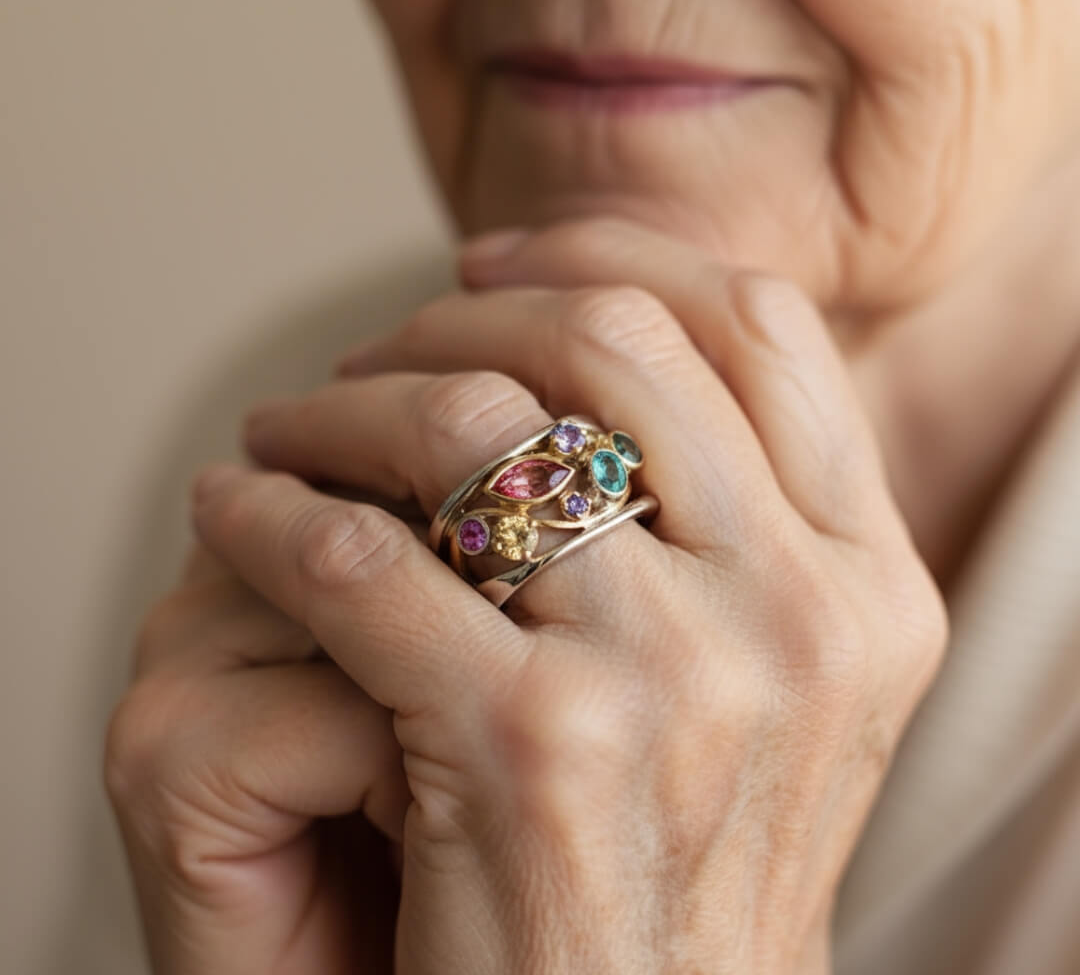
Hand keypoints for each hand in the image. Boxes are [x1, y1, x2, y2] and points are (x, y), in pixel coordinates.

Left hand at [121, 215, 947, 973]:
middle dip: (459, 318)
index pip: (758, 323)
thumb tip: (591, 333)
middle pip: (611, 344)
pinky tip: (234, 512)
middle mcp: (801, 616)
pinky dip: (270, 515)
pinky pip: (358, 560)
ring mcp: (676, 679)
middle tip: (372, 356)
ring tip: (289, 429)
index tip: (490, 270)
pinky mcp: (530, 749)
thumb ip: (729, 516)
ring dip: (345, 404)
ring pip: (470, 425)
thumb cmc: (682, 852)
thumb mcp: (771, 679)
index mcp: (867, 583)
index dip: (608, 258)